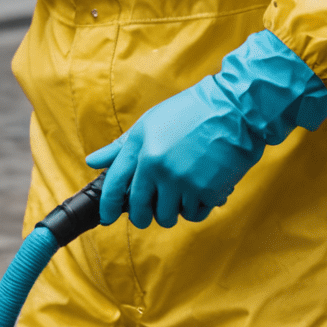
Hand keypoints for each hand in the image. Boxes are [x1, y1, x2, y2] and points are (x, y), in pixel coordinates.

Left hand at [85, 31, 326, 229]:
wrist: (235, 109)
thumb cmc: (190, 113)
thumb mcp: (150, 122)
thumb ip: (121, 146)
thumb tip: (92, 161)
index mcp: (141, 147)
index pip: (115, 185)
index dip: (108, 206)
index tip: (107, 217)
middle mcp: (158, 166)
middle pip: (141, 210)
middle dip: (143, 217)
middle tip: (150, 213)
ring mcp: (183, 180)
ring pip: (169, 216)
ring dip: (173, 211)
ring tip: (182, 194)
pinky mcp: (207, 190)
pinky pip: (194, 214)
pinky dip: (197, 208)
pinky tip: (202, 191)